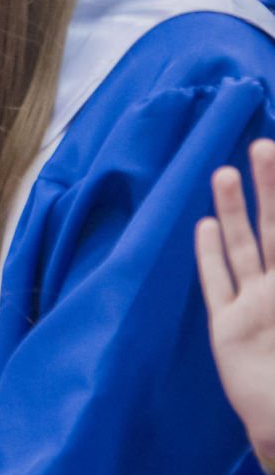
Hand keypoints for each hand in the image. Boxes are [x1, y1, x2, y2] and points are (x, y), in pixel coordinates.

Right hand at [197, 139, 274, 469]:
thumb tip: (226, 235)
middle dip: (271, 189)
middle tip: (264, 146)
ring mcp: (255, 307)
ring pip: (243, 247)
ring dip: (236, 210)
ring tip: (225, 172)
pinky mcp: (228, 328)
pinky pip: (216, 282)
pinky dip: (210, 254)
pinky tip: (207, 225)